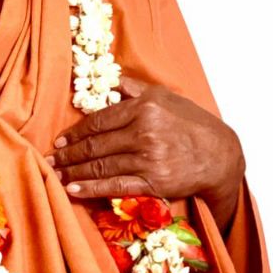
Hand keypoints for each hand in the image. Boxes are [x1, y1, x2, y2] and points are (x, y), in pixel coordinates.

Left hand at [49, 76, 244, 230]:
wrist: (220, 155)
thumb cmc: (193, 124)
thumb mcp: (167, 97)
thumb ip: (137, 89)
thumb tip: (113, 82)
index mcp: (144, 108)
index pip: (100, 121)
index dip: (76, 132)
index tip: (61, 139)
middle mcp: (144, 132)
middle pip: (96, 145)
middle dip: (69, 153)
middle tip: (51, 158)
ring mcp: (148, 158)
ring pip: (101, 166)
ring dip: (74, 171)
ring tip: (56, 173)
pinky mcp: (153, 182)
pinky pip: (115, 186)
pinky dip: (91, 189)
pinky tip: (73, 190)